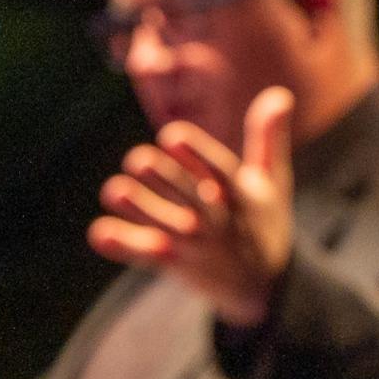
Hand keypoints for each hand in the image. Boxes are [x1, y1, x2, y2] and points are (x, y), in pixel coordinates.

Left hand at [88, 83, 296, 329]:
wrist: (260, 285)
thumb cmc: (261, 220)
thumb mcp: (273, 180)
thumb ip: (268, 137)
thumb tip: (279, 93)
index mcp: (239, 195)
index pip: (220, 171)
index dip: (196, 154)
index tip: (172, 135)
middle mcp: (217, 220)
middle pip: (190, 198)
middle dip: (165, 180)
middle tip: (136, 159)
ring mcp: (194, 244)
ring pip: (165, 227)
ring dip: (139, 210)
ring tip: (113, 191)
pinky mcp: (174, 262)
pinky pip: (147, 256)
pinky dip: (124, 246)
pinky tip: (99, 233)